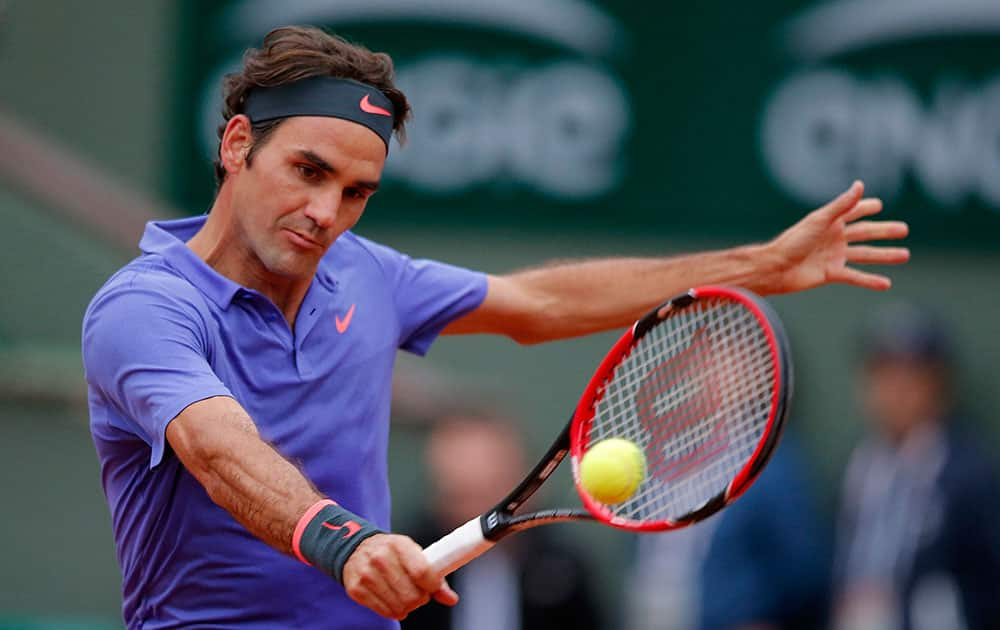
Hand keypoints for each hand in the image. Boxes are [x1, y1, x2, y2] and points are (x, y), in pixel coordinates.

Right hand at [341, 533, 458, 619]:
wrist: (356, 549)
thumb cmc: (390, 552)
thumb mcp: (412, 553)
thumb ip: (434, 575)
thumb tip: (451, 599)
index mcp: (399, 545)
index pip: (421, 571)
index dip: (432, 585)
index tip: (433, 587)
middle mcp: (380, 558)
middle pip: (411, 595)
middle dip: (420, 598)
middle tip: (417, 592)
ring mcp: (367, 574)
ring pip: (399, 607)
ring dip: (406, 606)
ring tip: (403, 595)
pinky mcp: (356, 589)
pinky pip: (385, 612)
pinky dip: (393, 610)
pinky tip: (391, 599)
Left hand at [762, 181, 908, 292]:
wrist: (775, 268)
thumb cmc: (793, 241)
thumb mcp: (819, 220)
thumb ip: (841, 205)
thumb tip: (860, 186)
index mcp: (830, 222)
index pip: (853, 211)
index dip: (865, 206)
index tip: (878, 204)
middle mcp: (834, 238)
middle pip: (865, 233)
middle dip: (884, 231)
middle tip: (904, 229)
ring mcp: (834, 256)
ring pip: (865, 255)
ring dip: (884, 255)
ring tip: (905, 255)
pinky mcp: (831, 273)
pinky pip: (855, 276)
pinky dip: (870, 280)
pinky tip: (887, 283)